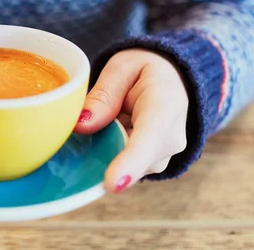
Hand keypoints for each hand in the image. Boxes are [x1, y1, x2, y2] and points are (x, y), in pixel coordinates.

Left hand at [74, 49, 188, 192]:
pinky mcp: (149, 166)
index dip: (129, 164)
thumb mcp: (122, 68)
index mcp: (165, 106)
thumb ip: (103, 95)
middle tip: (92, 117)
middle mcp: (170, 139)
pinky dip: (107, 150)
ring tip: (111, 115)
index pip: (148, 140)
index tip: (111, 184)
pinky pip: (120, 165)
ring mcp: (161, 157)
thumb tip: (81, 125)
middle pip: (129, 159)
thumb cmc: (145, 71)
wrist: (172, 79)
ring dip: (104, 146)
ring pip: (121, 164)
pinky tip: (110, 130)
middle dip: (101, 148)